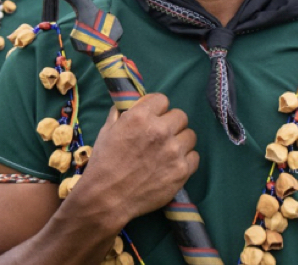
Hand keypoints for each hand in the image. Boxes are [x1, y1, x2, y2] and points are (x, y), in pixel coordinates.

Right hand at [76, 93, 198, 226]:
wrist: (107, 198)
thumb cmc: (103, 163)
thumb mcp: (106, 131)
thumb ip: (120, 114)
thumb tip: (131, 104)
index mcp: (140, 117)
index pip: (162, 100)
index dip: (157, 108)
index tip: (153, 117)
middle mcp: (160, 130)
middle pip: (180, 116)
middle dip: (171, 123)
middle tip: (161, 136)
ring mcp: (173, 151)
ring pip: (190, 135)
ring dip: (180, 141)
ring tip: (168, 151)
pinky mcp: (182, 170)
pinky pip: (194, 156)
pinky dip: (185, 160)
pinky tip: (173, 165)